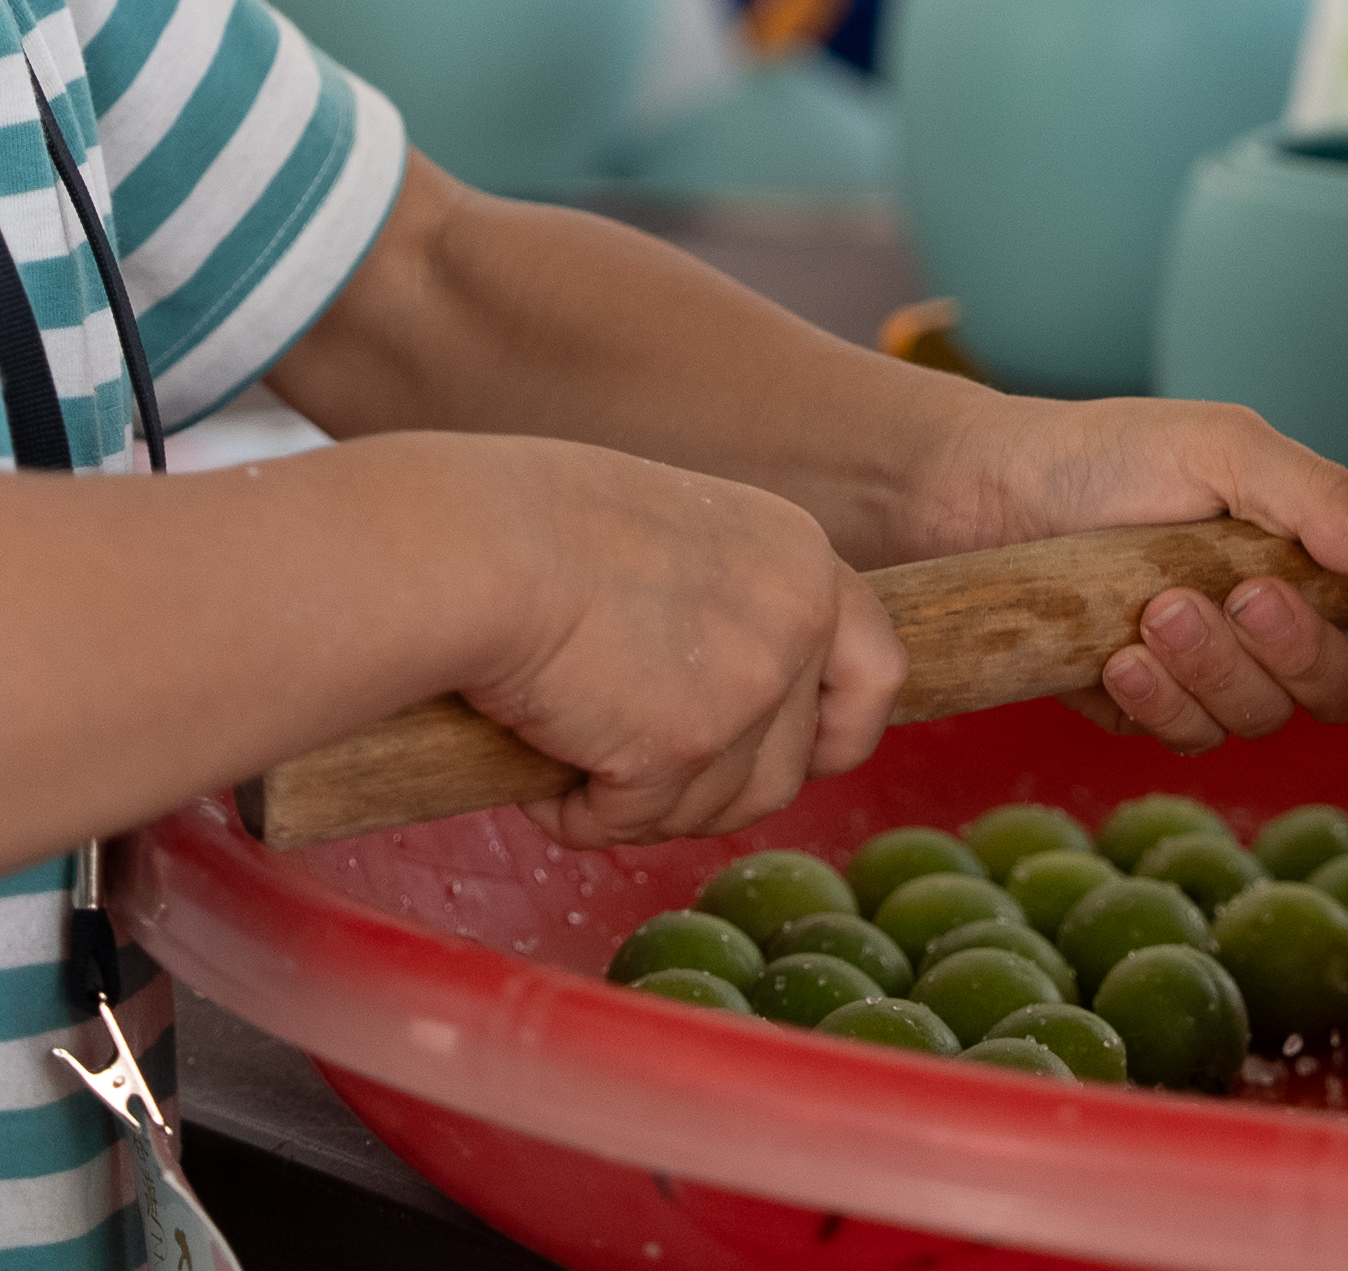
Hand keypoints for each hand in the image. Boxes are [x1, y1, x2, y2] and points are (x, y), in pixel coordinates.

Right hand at [461, 438, 904, 851]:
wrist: (470, 547)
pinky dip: (584, 815)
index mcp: (800, 556)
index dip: (835, 731)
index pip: (877, 670)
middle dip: (716, 790)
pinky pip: (635, 822)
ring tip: (568, 753)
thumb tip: (725, 704)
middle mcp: (796, 619)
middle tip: (640, 774)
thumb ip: (725, 603)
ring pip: (717, 810)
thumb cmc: (533, 525)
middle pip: (791, 769)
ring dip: (645, 805)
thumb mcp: (673, 536)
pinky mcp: (681, 749)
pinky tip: (539, 775)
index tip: (793, 757)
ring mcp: (747, 688)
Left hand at [930, 397, 1347, 754]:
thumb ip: (1318, 497)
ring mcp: (1212, 672)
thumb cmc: (1105, 454)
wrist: (981, 494)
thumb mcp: (1219, 446)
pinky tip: (1117, 660)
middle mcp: (1272, 621)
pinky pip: (1185, 739)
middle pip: (1338, 687)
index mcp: (1309, 552)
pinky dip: (1159, 702)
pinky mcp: (1148, 710)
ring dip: (1216, 670)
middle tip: (1237, 593)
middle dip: (1294, 649)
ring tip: (1156, 610)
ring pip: (1261, 719)